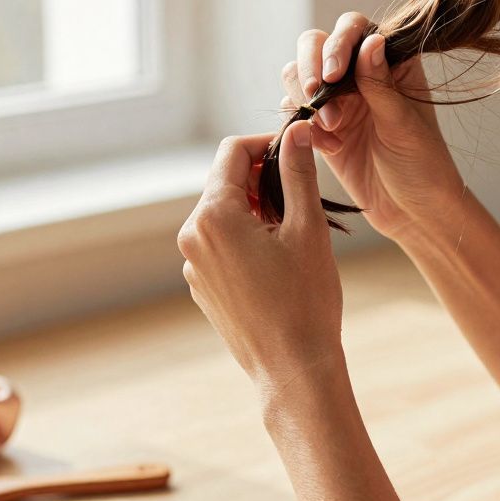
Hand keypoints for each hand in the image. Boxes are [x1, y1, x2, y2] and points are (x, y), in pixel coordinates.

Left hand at [177, 125, 343, 391]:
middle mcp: (192, 237)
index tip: (297, 152)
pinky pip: (221, 247)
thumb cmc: (305, 300)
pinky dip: (247, 241)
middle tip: (303, 200)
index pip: (232, 152)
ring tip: (294, 237)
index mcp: (213, 216)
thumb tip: (297, 132)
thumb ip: (298, 172)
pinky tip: (278, 265)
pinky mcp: (202, 287)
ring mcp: (193, 265)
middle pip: (226, 184)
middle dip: (263, 182)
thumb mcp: (307, 228)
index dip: (267, 144)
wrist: (292, 368)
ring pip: (224, 216)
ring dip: (256, 212)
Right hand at [283, 12, 465, 241]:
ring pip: (298, 75)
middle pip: (316, 44)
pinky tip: (330, 147)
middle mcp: (360, 72)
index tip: (334, 74)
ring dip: (305, 96)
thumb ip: (380, 84)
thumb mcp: (404, 125)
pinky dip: (303, 125)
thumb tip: (370, 40)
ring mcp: (338, 98)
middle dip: (311, 67)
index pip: (355, 29)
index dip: (338, 43)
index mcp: (391, 62)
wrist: (411, 211)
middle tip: (316, 96)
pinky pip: (295, 111)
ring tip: (330, 126)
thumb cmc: (422, 166)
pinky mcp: (320, 126)